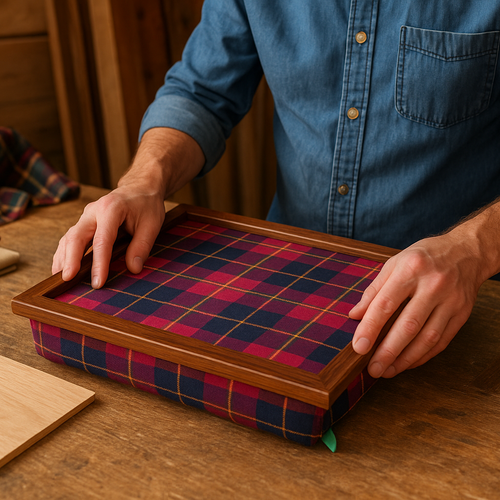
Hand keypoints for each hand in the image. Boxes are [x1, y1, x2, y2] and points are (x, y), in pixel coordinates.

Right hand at [52, 127, 204, 287]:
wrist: (140, 188)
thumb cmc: (147, 205)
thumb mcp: (152, 224)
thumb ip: (142, 246)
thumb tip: (133, 269)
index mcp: (111, 209)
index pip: (102, 240)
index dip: (99, 263)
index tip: (97, 282)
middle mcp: (93, 211)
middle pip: (76, 236)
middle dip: (71, 260)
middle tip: (67, 279)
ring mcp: (86, 216)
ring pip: (69, 238)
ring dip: (63, 258)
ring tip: (61, 279)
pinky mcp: (84, 222)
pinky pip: (70, 238)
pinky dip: (64, 254)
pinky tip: (61, 269)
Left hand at [349, 232, 484, 377]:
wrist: (466, 251)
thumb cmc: (424, 257)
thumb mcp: (394, 264)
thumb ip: (374, 290)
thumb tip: (354, 315)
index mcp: (410, 269)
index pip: (386, 303)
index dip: (370, 327)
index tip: (359, 347)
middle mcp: (433, 285)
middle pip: (408, 325)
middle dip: (388, 351)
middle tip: (373, 369)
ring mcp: (451, 301)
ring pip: (428, 338)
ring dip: (406, 359)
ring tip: (388, 371)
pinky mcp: (462, 314)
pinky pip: (442, 341)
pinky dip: (423, 356)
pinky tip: (408, 363)